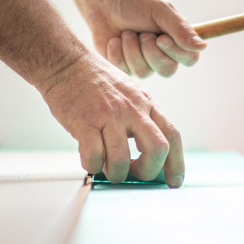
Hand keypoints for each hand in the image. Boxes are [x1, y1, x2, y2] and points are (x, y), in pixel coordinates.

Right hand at [39, 51, 183, 186]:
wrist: (66, 62)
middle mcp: (132, 109)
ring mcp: (109, 115)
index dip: (177, 163)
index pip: (173, 135)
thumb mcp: (130, 93)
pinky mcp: (85, 122)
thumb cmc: (96, 81)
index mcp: (146, 103)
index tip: (174, 181)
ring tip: (107, 169)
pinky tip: (89, 160)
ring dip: (115, 174)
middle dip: (148, 172)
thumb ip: (142, 118)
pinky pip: (94, 156)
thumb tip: (150, 154)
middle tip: (134, 174)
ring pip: (122, 160)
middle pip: (157, 149)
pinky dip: (92, 166)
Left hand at [83, 0, 206, 78]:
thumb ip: (180, 29)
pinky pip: (124, 70)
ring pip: (144, 72)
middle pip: (168, 71)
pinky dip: (118, 52)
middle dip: (151, 52)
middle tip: (142, 34)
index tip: (161, 37)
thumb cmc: (136, 2)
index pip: (190, 59)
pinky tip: (115, 40)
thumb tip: (202, 46)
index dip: (176, 52)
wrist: (105, 1)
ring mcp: (143, 63)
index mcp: (177, 40)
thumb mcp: (160, 11)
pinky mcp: (123, 67)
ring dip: (132, 50)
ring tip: (126, 33)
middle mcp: (162, 55)